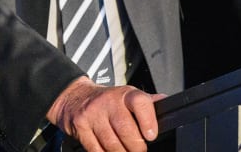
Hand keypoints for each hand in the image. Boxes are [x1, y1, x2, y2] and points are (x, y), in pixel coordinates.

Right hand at [46, 76, 166, 151]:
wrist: (75, 97)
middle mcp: (108, 102)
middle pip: (126, 130)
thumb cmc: (107, 100)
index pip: (139, 102)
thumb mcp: (127, 95)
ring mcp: (93, 115)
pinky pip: (96, 150)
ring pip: (112, 144)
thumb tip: (165, 102)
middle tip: (139, 150)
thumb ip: (146, 102)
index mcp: (124, 94)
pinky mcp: (81, 127)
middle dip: (136, 146)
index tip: (151, 135)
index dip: (148, 120)